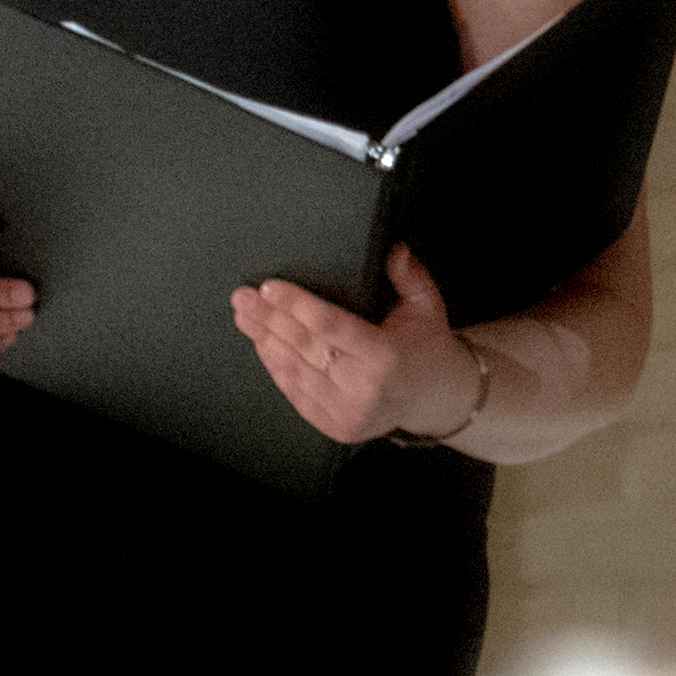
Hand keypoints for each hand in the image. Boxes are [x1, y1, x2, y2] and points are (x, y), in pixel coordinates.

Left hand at [237, 245, 491, 448]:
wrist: (432, 396)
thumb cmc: (426, 346)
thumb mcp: (427, 306)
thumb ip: (409, 276)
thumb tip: (394, 250)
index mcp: (386, 356)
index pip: (330, 326)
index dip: (296, 305)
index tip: (270, 288)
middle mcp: (364, 388)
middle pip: (305, 347)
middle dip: (269, 319)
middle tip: (243, 297)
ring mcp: (347, 411)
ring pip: (294, 371)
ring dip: (265, 341)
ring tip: (245, 316)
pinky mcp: (334, 425)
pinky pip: (295, 393)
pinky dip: (275, 367)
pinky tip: (262, 344)